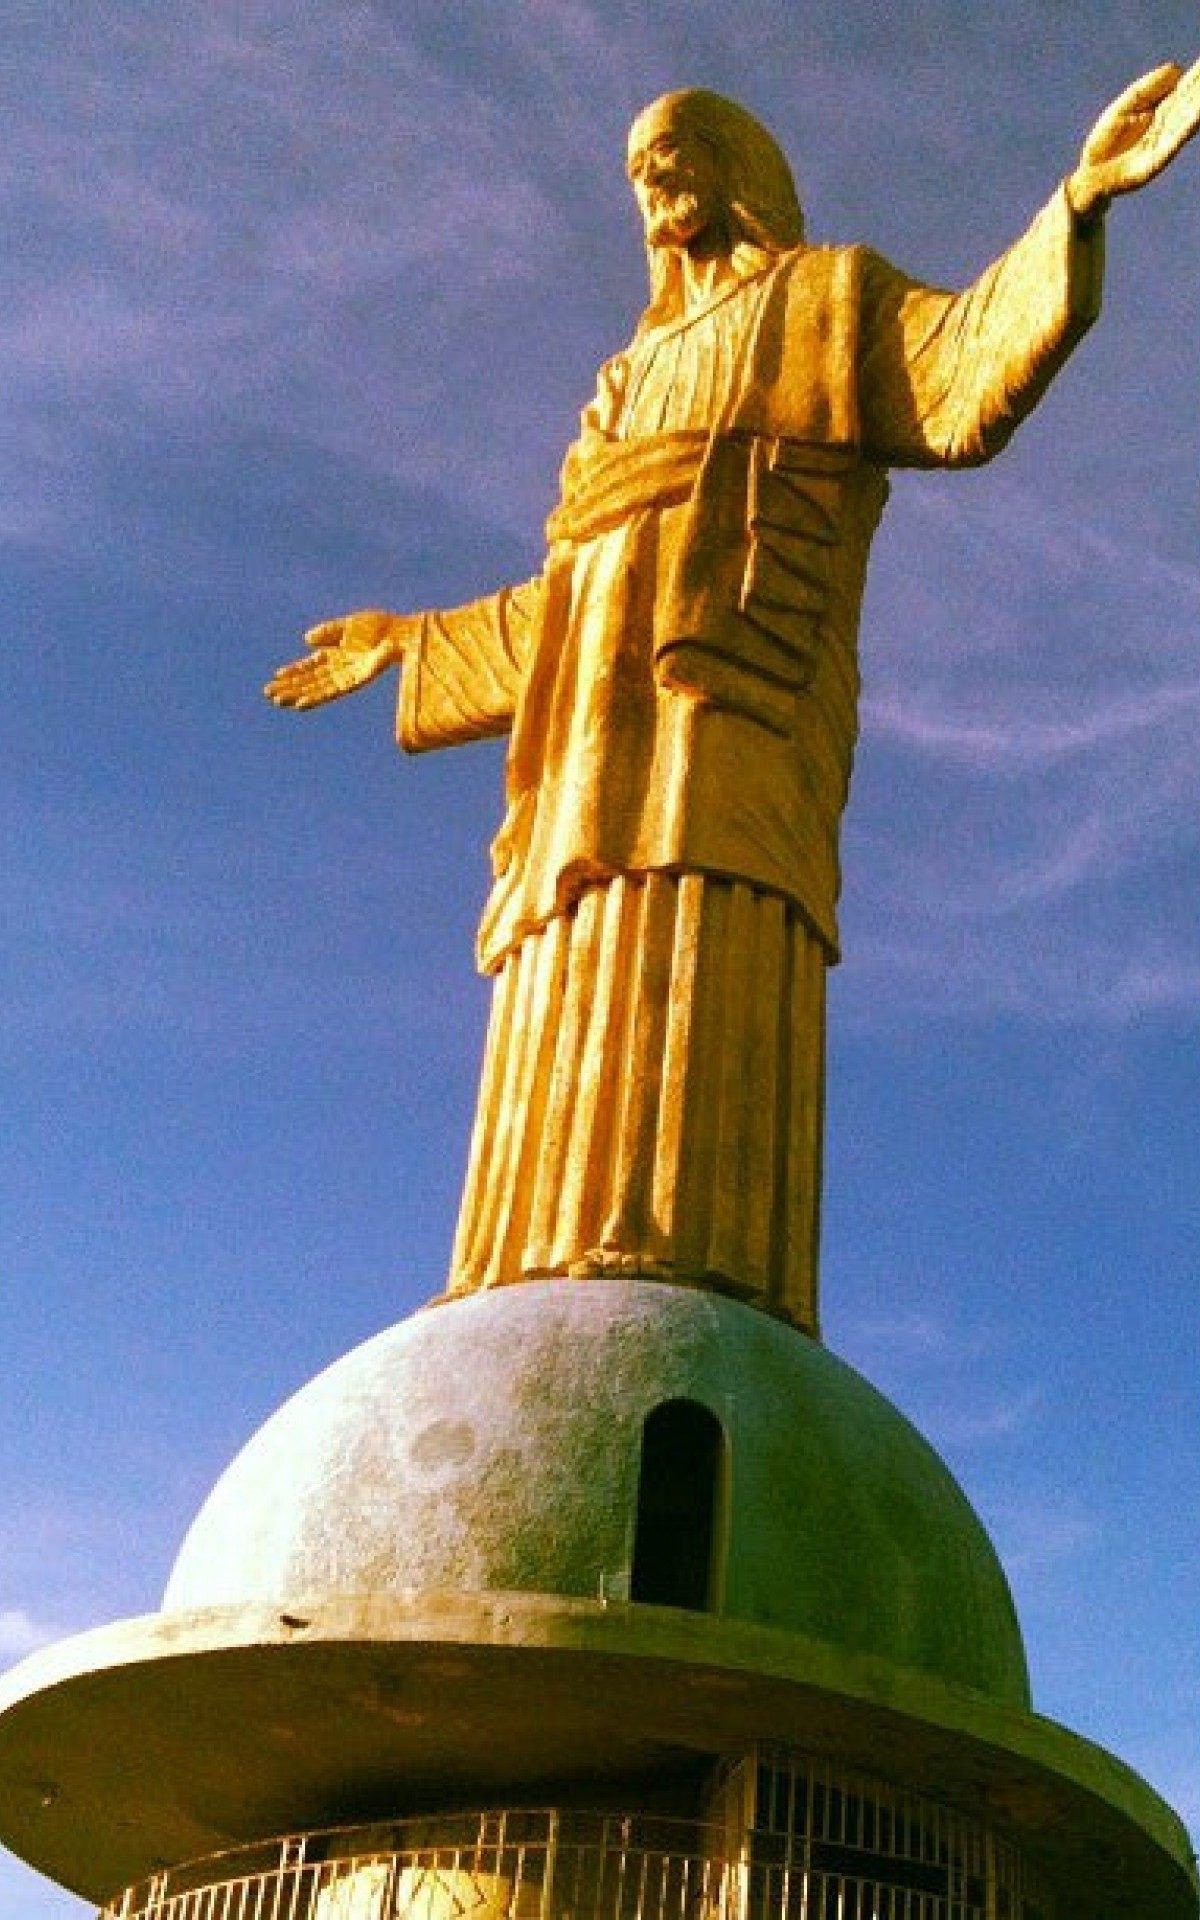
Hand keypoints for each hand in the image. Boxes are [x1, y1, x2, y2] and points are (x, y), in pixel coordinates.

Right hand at [264, 609, 415, 710]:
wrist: (400, 633)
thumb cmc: (379, 627)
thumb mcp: (349, 625)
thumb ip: (329, 632)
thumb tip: (307, 640)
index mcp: (335, 655)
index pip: (310, 667)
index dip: (293, 672)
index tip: (276, 677)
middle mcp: (339, 669)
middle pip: (309, 681)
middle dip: (289, 687)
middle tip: (268, 694)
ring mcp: (346, 677)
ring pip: (316, 690)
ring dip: (297, 695)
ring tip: (279, 701)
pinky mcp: (354, 682)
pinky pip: (331, 693)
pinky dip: (315, 698)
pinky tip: (301, 704)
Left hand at [1068, 58, 1199, 220]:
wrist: (1092, 173)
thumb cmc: (1107, 140)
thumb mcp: (1124, 107)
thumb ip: (1147, 89)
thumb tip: (1176, 68)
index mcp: (1161, 109)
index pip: (1186, 89)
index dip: (1198, 76)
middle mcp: (1167, 125)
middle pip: (1191, 103)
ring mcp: (1163, 143)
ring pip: (1187, 121)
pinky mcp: (1155, 161)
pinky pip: (1172, 143)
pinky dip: (1184, 130)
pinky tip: (1195, 117)